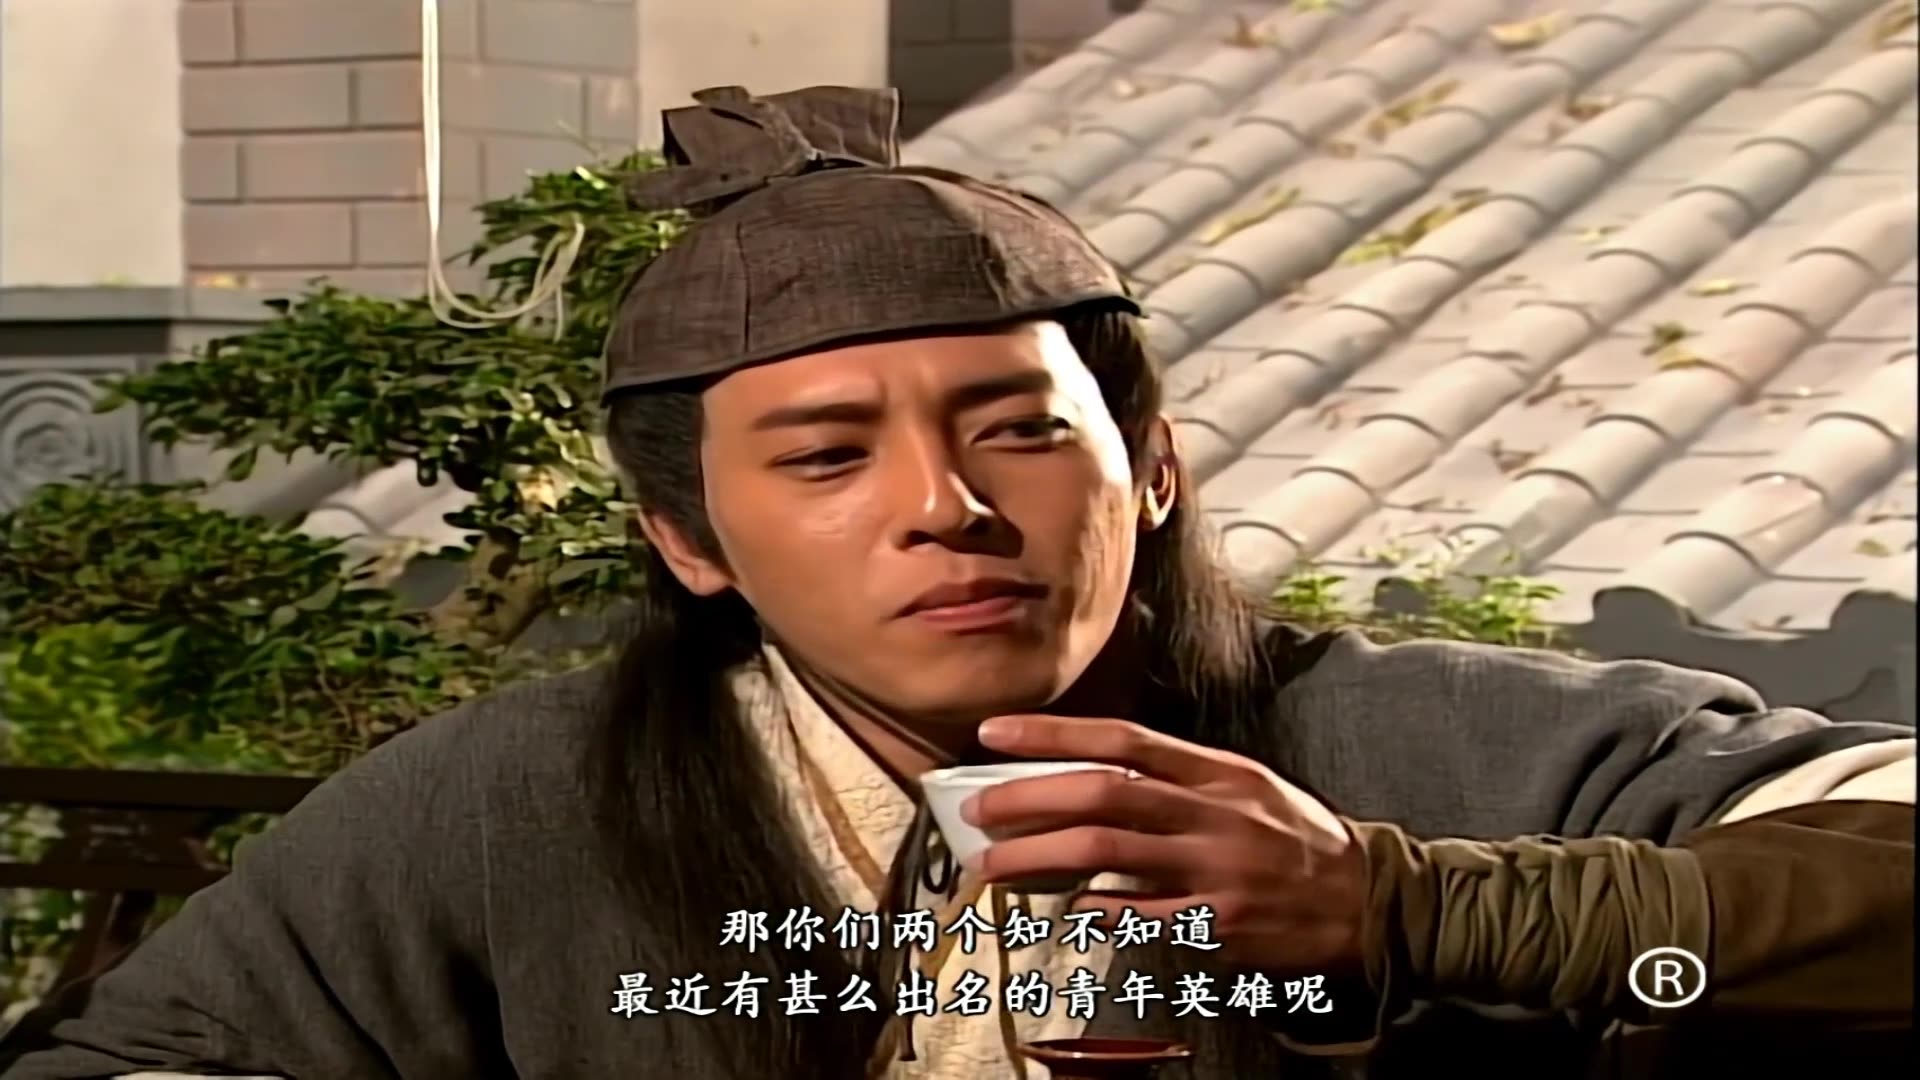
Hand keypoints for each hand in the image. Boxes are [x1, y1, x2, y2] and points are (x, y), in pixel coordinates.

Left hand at [963, 714, 1367, 975]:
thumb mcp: (1243, 786)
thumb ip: (1175, 779)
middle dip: (1027, 798)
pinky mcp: (1216, 922)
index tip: (994, 733)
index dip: (1051, 734)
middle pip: (1101, 794)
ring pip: (1105, 853)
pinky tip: (1066, 907)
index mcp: (1214, 770)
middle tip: (976, 809)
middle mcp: (1210, 812)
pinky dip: (1094, 908)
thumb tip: (1092, 775)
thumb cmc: (1293, 839)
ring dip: (1037, 857)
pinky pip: (1137, 913)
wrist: (1366, 899)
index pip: (1120, 739)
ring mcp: (1212, 868)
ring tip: (992, 866)